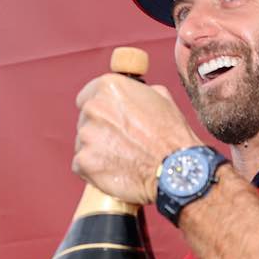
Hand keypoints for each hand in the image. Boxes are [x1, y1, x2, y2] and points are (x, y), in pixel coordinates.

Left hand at [72, 75, 200, 204]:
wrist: (176, 169)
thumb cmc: (172, 135)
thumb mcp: (161, 99)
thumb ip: (136, 92)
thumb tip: (130, 94)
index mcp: (109, 87)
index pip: (87, 96)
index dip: (100, 109)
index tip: (108, 118)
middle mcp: (94, 108)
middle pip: (85, 120)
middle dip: (99, 130)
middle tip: (122, 141)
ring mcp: (86, 136)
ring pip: (83, 143)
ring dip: (97, 150)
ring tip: (122, 157)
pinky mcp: (83, 162)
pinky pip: (82, 164)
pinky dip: (95, 169)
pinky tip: (115, 170)